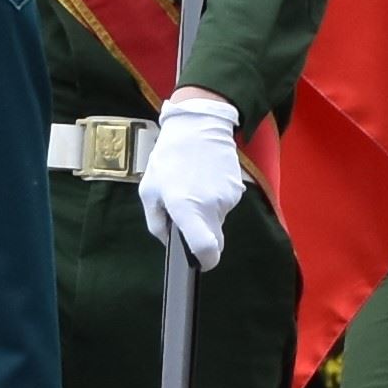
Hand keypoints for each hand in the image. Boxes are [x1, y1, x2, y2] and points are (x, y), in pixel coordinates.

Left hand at [136, 91, 246, 267]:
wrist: (199, 126)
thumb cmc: (170, 157)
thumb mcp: (149, 190)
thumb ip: (156, 222)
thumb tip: (168, 240)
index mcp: (187, 209)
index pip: (206, 249)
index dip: (206, 260)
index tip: (201, 261)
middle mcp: (211, 206)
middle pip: (214, 236)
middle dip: (202, 231)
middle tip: (186, 208)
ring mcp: (227, 198)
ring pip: (218, 218)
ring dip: (207, 209)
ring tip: (194, 184)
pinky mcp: (237, 188)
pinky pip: (225, 203)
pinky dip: (215, 197)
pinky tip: (205, 178)